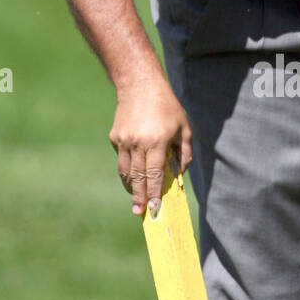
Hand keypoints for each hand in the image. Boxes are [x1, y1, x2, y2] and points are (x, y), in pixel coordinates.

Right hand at [109, 83, 192, 217]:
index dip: (154, 193)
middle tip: (139, 213)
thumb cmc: (167, 107)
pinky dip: (127, 170)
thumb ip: (184, 153)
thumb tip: (179, 174)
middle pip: (137, 177)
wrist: (139, 86)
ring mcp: (123, 141)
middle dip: (139, 197)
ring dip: (131, 188)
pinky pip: (122, 159)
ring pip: (125, 172)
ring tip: (136, 200)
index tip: (154, 209)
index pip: (154, 174)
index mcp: (156, 141)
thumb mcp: (184, 128)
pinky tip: (134, 176)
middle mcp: (137, 143)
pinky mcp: (115, 138)